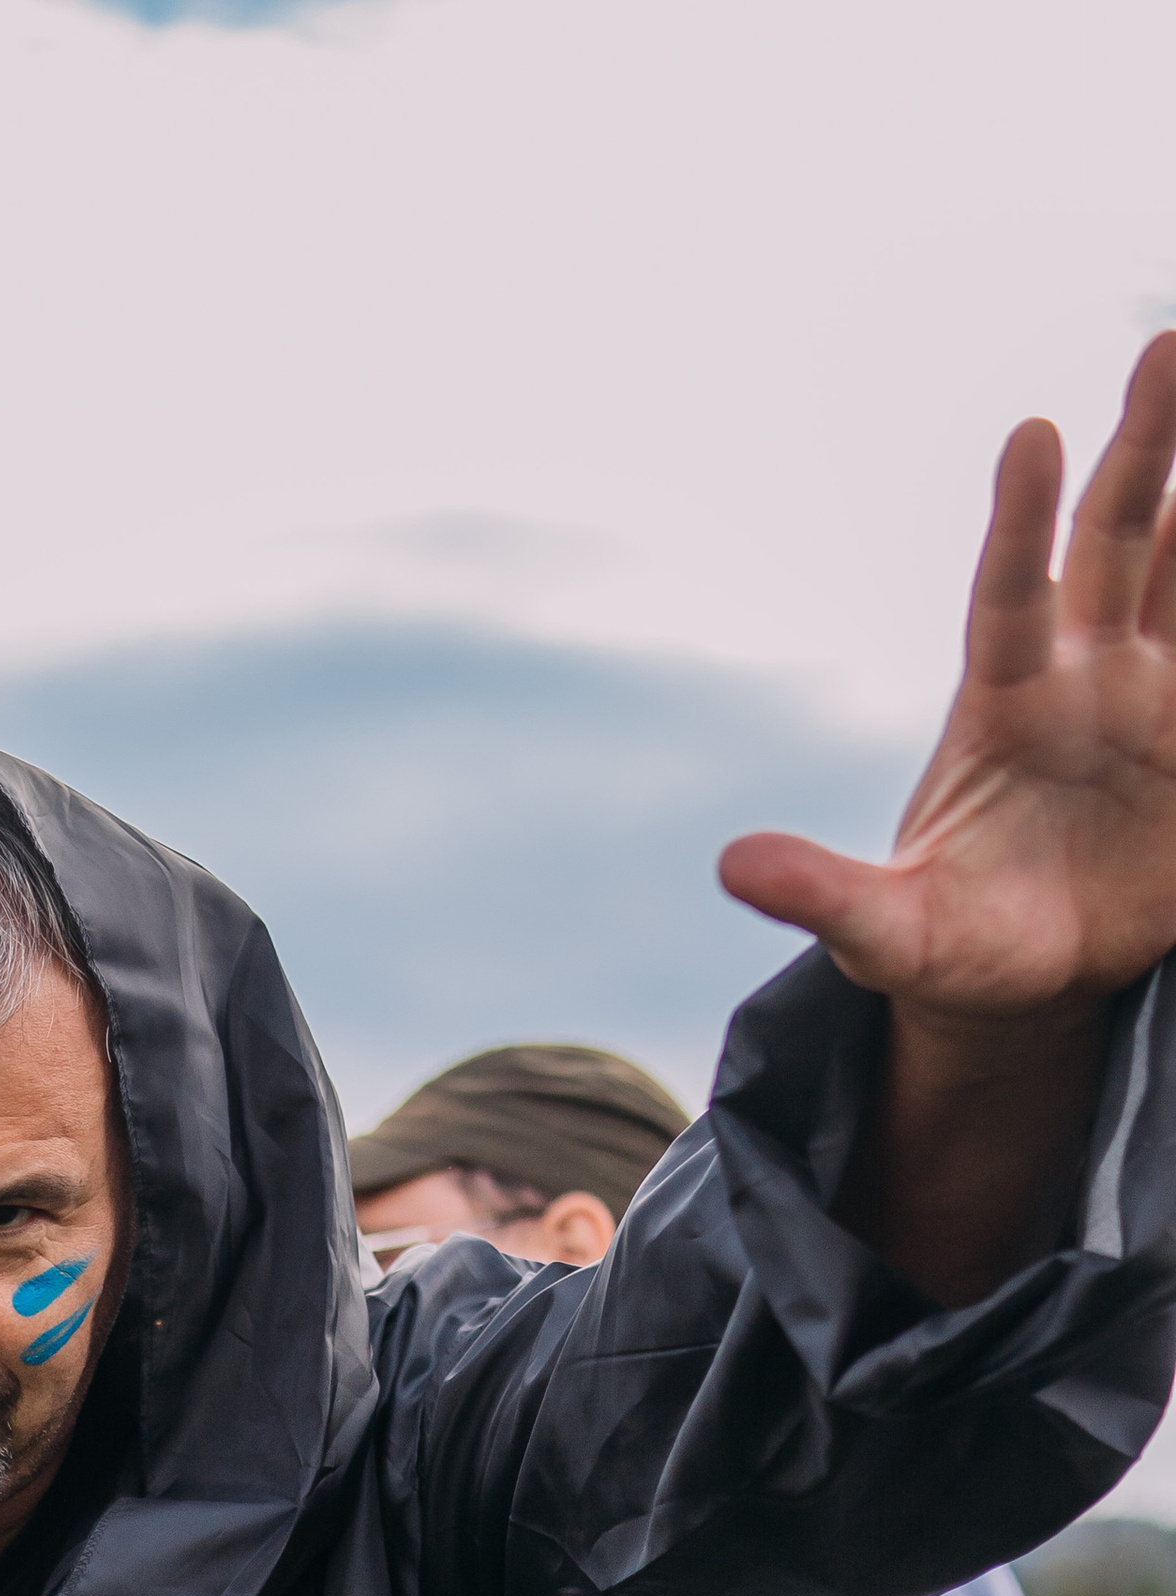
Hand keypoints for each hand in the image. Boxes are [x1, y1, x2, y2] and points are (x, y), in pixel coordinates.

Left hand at [723, 333, 1175, 1022]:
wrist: (1026, 985)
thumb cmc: (947, 946)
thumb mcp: (886, 934)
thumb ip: (824, 895)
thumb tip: (730, 868)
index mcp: (1004, 706)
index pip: (1010, 598)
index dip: (1019, 522)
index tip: (1031, 433)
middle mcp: (1084, 676)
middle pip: (1117, 542)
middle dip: (1147, 445)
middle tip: (1168, 343)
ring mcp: (1153, 699)